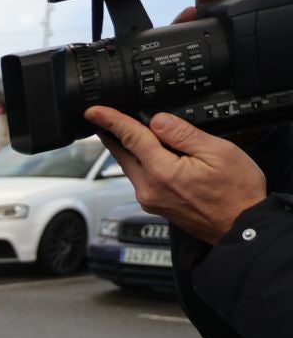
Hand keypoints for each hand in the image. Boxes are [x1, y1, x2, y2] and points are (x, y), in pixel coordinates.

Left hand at [83, 106, 267, 243]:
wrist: (242, 226)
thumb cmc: (237, 192)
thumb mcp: (218, 152)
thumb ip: (183, 134)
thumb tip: (158, 120)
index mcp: (162, 172)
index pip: (130, 138)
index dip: (111, 120)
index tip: (94, 112)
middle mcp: (149, 189)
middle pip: (123, 154)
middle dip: (112, 134)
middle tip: (103, 118)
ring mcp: (151, 200)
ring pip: (130, 167)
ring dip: (127, 149)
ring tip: (128, 131)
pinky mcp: (156, 206)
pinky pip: (141, 178)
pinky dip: (140, 163)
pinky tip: (149, 154)